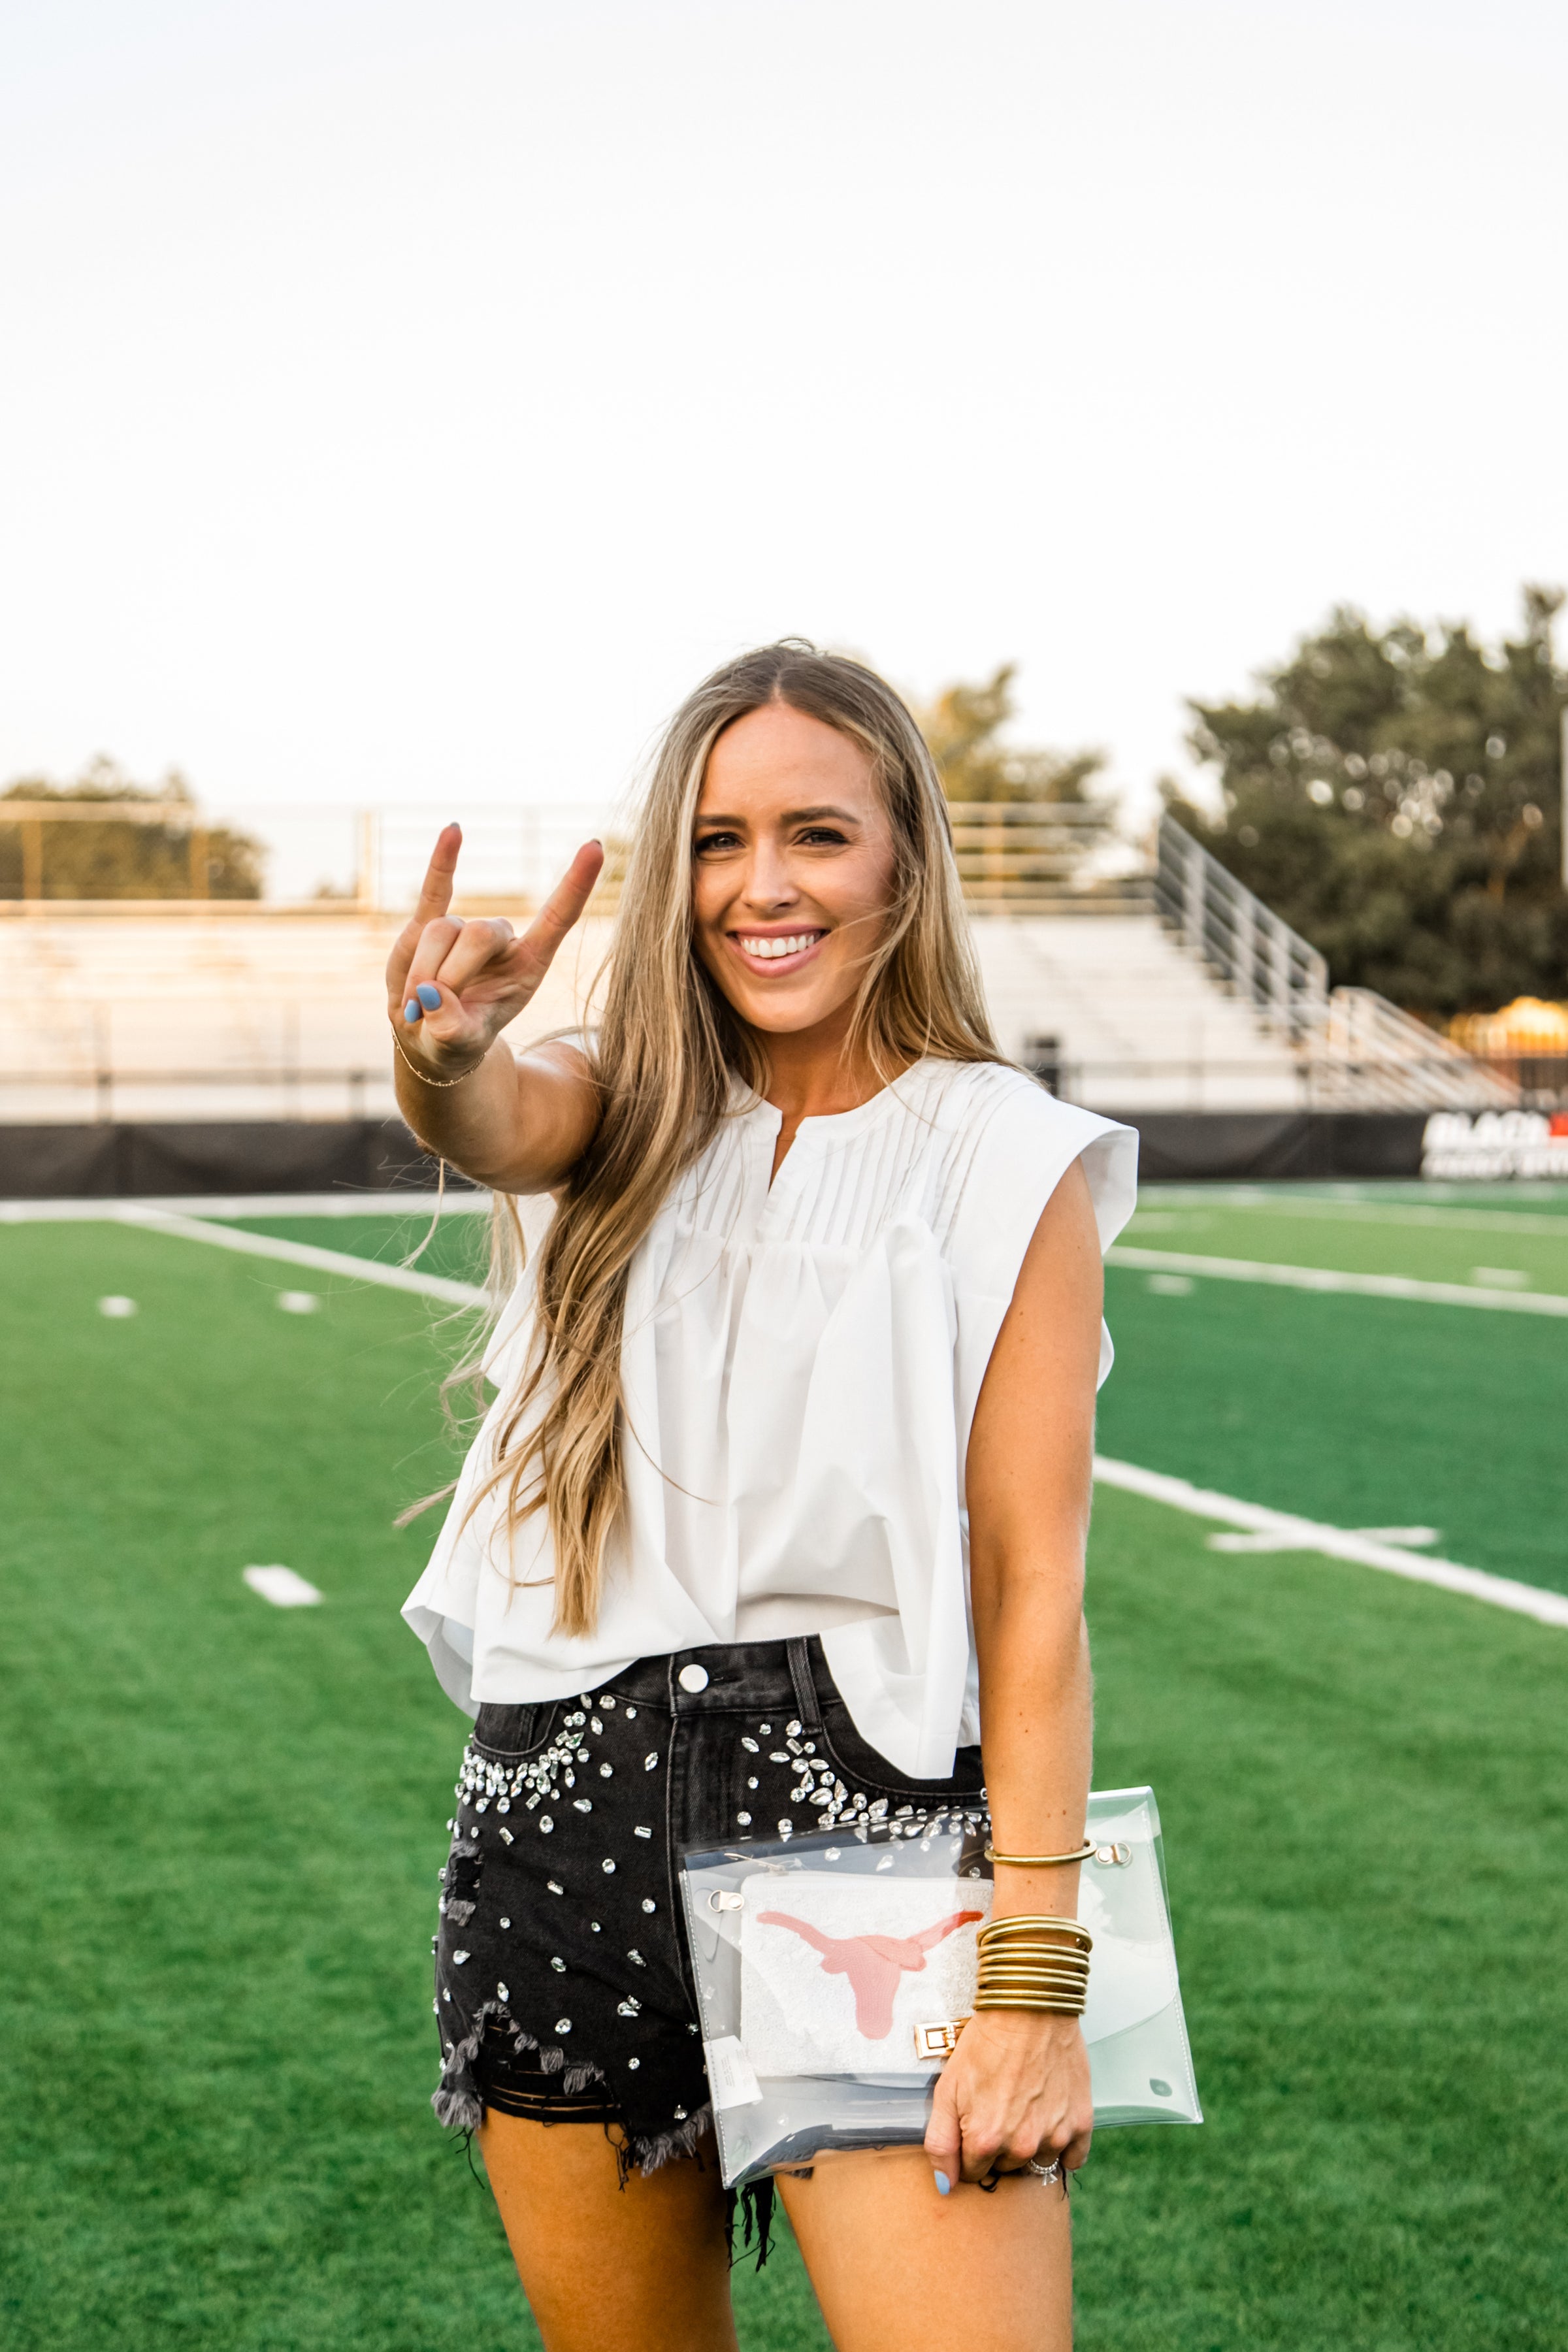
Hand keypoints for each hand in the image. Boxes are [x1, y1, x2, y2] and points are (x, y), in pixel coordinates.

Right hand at [384, 825, 604, 1076]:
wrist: (425, 1039)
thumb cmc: (454, 1042)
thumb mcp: (457, 1047)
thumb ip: (451, 1029)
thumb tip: (433, 997)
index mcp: (528, 966)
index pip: (558, 918)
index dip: (575, 884)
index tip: (595, 847)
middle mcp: (502, 943)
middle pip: (480, 933)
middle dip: (452, 974)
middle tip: (432, 1007)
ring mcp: (464, 931)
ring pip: (443, 929)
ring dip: (424, 969)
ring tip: (416, 1005)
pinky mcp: (427, 925)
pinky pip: (436, 890)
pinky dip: (443, 862)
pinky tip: (454, 829)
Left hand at [924, 2011, 1091, 2191]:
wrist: (1029, 2008)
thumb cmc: (985, 2043)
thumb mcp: (947, 2088)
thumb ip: (940, 2142)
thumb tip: (945, 2185)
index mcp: (985, 2141)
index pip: (973, 2172)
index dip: (970, 2149)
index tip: (975, 2122)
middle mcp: (1021, 2146)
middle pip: (1005, 2168)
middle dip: (998, 2146)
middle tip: (999, 2106)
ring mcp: (1054, 2136)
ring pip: (1036, 2162)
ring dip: (1029, 2144)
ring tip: (1024, 2105)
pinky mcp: (1081, 2123)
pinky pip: (1073, 2158)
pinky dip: (1063, 2147)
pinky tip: (1051, 2119)